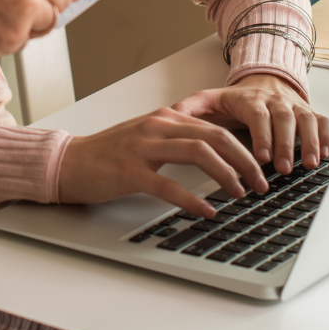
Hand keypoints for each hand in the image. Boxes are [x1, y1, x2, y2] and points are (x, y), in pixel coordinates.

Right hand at [58, 107, 268, 217]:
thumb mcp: (146, 138)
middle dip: (244, 161)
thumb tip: (214, 155)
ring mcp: (142, 147)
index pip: (215, 129)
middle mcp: (157, 126)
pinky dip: (191, 199)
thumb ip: (176, 140)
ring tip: (239, 194)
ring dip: (226, 175)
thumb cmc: (107, 155)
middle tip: (260, 183)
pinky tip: (205, 211)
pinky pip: (168, 185)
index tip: (259, 169)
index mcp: (164, 119)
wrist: (68, 162)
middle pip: (214, 137)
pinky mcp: (129, 171)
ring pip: (198, 153)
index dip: (243, 149)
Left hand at [171, 74, 328, 175]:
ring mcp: (295, 106)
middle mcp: (275, 101)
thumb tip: (167, 114)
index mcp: (250, 98)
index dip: (262, 135)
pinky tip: (325, 153)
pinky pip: (323, 121)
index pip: (258, 115)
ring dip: (310, 142)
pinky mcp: (309, 112)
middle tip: (284, 168)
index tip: (262, 157)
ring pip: (306, 120)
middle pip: (285, 119)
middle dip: (286, 145)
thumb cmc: (236, 99)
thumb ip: (190, 107)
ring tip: (310, 164)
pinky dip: (326, 136)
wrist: (264, 80)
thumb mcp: (209, 99)